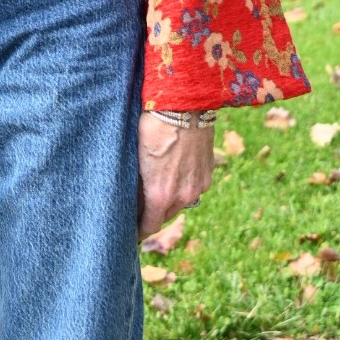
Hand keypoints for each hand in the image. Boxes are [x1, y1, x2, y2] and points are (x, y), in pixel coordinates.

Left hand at [137, 114, 214, 240]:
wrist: (184, 106)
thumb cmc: (151, 128)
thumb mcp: (135, 159)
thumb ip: (136, 186)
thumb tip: (133, 202)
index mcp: (160, 195)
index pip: (149, 226)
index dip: (139, 231)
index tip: (131, 234)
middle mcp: (183, 196)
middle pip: (165, 215)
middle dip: (152, 214)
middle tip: (140, 209)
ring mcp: (198, 185)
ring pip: (181, 202)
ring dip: (169, 200)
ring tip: (158, 187)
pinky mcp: (208, 173)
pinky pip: (193, 188)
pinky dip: (183, 186)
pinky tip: (174, 173)